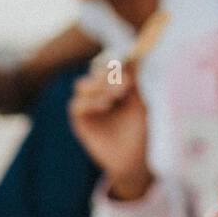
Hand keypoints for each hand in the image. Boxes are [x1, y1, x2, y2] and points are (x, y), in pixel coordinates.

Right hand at [68, 61, 151, 198]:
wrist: (134, 159)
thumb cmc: (140, 132)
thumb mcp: (141, 104)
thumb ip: (136, 83)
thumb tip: (136, 57)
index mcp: (115, 86)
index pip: (110, 67)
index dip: (117, 65)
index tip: (130, 70)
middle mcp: (99, 93)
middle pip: (94, 72)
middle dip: (108, 74)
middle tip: (126, 84)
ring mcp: (88, 106)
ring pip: (81, 85)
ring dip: (98, 86)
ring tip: (116, 96)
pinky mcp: (80, 120)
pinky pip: (76, 104)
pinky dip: (90, 102)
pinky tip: (106, 105)